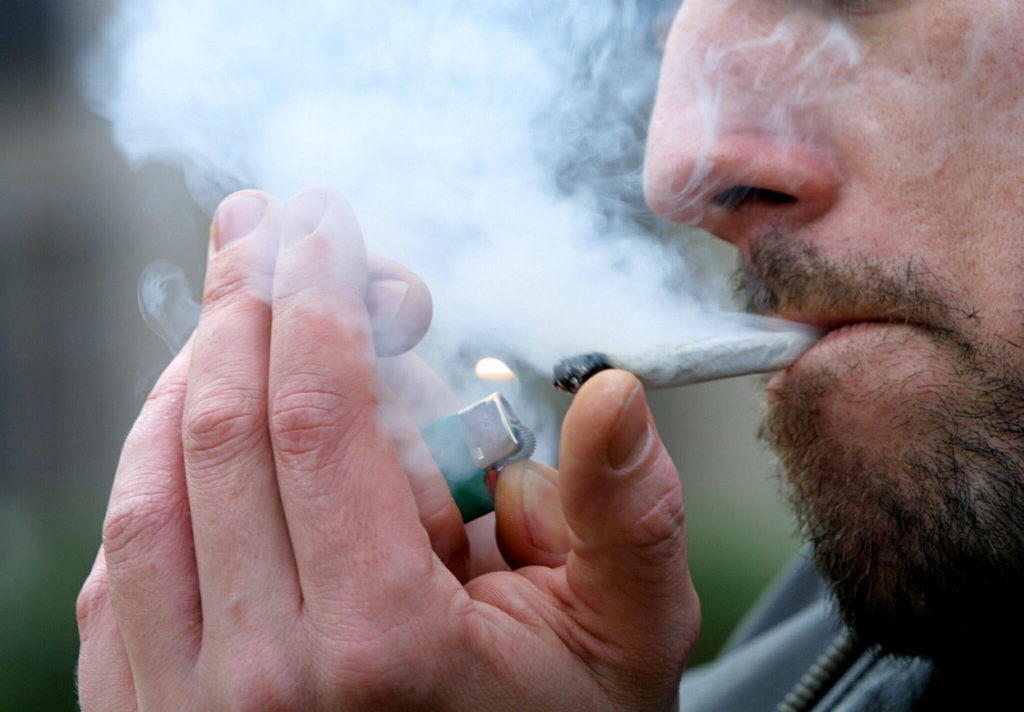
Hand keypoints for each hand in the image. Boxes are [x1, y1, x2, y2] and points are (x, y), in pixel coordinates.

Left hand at [76, 187, 699, 710]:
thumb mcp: (622, 635)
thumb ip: (625, 515)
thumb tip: (609, 395)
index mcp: (383, 646)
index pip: (321, 416)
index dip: (317, 292)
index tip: (321, 219)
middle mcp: (261, 681)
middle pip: (224, 429)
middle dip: (249, 300)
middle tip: (271, 227)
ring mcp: (185, 706)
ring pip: (152, 484)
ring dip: (194, 369)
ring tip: (242, 309)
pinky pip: (123, 561)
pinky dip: (153, 462)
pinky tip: (197, 413)